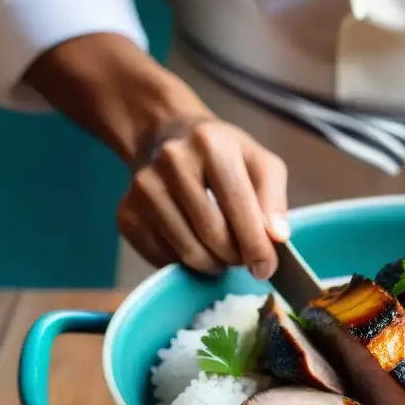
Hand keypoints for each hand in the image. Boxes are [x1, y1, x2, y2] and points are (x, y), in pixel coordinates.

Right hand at [117, 117, 288, 278]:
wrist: (166, 136)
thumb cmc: (222, 154)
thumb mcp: (259, 163)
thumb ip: (275, 199)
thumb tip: (277, 238)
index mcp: (212, 145)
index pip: (239, 206)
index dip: (256, 245)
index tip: (266, 268)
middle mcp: (172, 161)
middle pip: (213, 234)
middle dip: (235, 257)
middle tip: (243, 257)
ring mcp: (143, 187)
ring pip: (188, 252)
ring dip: (213, 264)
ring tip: (222, 252)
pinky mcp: (126, 213)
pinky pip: (163, 258)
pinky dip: (186, 263)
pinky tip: (195, 245)